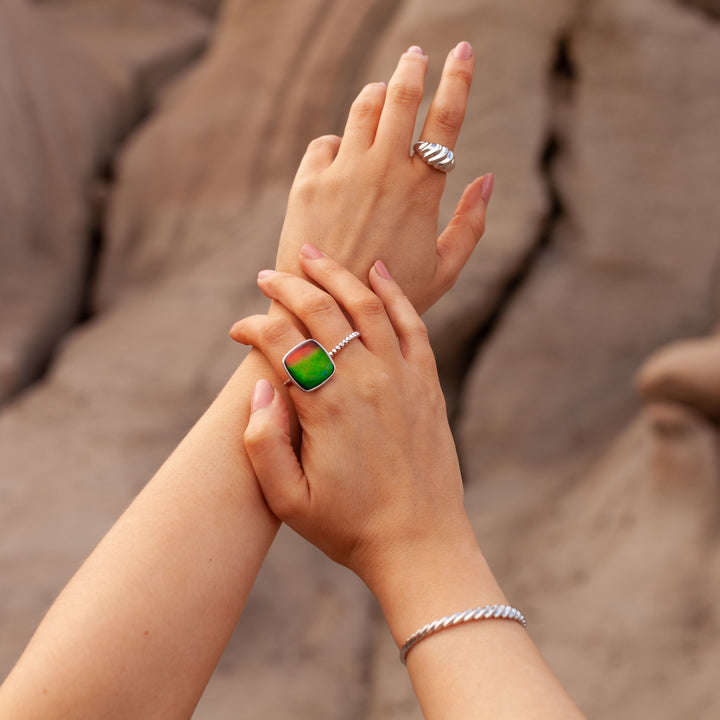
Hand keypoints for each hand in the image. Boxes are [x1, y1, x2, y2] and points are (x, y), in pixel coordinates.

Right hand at [230, 246, 473, 589]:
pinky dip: (393, 292)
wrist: (420, 545)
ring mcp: (401, 378)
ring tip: (312, 256)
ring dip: (336, 275)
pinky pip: (411, 324)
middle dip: (288, 286)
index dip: (252, 327)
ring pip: (366, 305)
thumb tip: (259, 387)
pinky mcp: (426, 383)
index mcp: (326, 407)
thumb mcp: (288, 501)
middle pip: (321, 311)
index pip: (281, 342)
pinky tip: (376, 271)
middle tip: (267, 276)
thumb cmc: (349, 528)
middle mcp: (365, 381)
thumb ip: (261, 444)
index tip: (237, 330)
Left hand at [275, 42, 492, 314]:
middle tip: (415, 55)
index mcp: (422, 189)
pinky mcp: (308, 182)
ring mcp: (343, 173)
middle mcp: (383, 171)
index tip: (462, 51)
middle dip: (412, 67)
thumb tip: (488, 178)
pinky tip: (344, 156)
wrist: (327, 316)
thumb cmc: (391, 298)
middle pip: (401, 95)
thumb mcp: (444, 270)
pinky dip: (339, 143)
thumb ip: (471, 224)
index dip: (457, 78)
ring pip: (363, 108)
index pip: (446, 117)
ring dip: (376, 95)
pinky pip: (326, 142)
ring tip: (383, 95)